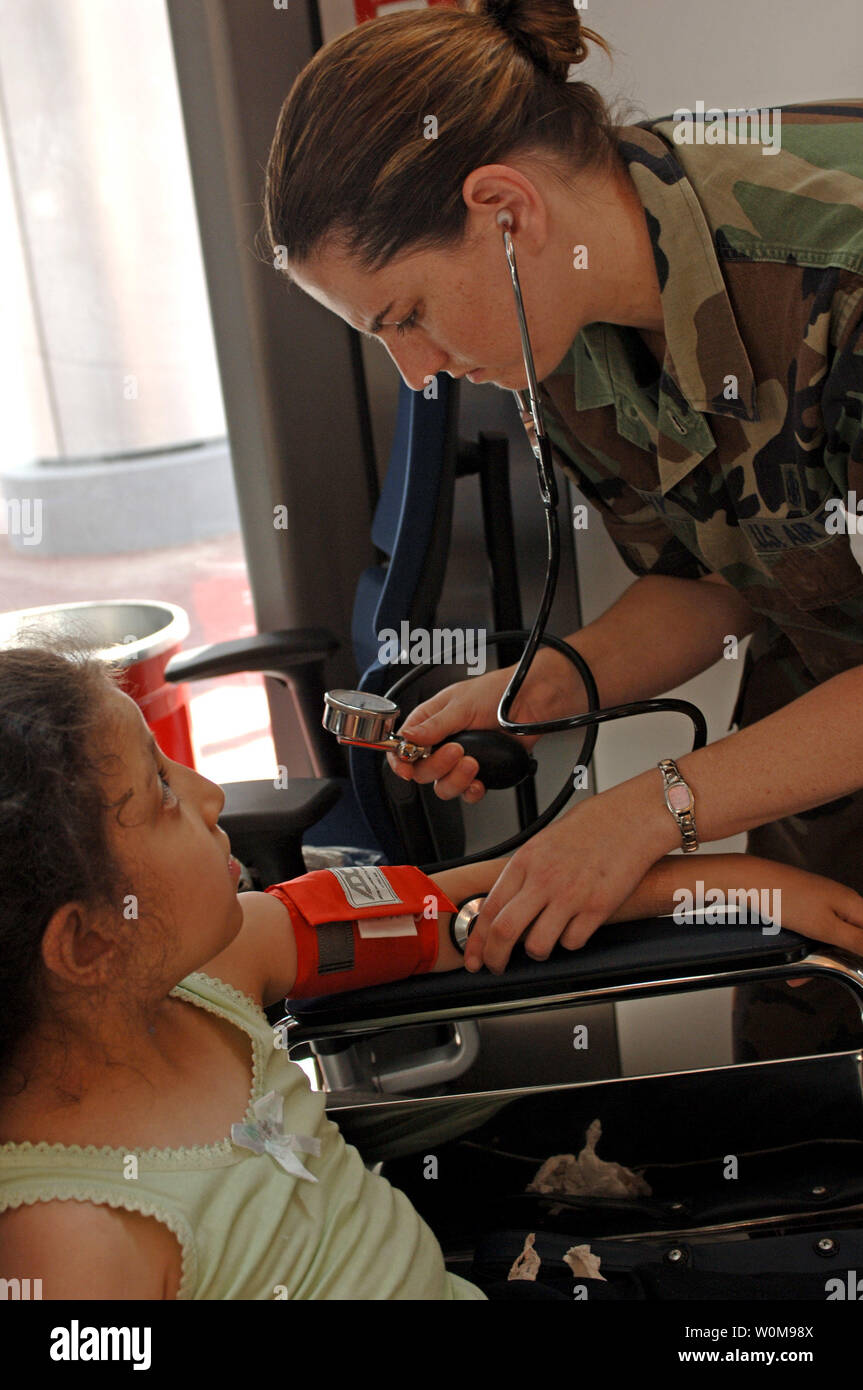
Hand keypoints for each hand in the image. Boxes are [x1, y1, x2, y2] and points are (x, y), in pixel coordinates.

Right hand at [386, 648, 579, 803]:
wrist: (532, 702)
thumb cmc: (497, 692)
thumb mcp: (461, 705)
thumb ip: (433, 725)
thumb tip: (407, 738)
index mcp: (430, 721)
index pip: (403, 746)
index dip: (400, 760)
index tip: (406, 769)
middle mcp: (442, 742)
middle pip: (422, 771)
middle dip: (437, 766)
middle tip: (456, 751)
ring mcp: (460, 759)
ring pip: (443, 786)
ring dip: (456, 779)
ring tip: (473, 763)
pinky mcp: (480, 772)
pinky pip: (467, 792)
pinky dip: (471, 791)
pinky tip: (479, 781)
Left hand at [464, 776, 673, 974]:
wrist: (632, 818)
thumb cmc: (592, 826)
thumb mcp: (544, 842)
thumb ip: (524, 873)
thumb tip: (505, 905)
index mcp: (526, 861)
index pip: (489, 909)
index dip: (477, 940)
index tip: (474, 956)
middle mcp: (544, 879)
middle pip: (504, 932)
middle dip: (495, 958)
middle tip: (497, 967)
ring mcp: (570, 895)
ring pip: (537, 946)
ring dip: (537, 952)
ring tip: (542, 945)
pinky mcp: (597, 908)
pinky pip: (572, 942)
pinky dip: (569, 942)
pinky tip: (574, 927)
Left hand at [761, 861, 862, 981]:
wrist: (748, 880)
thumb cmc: (785, 900)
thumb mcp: (826, 928)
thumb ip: (857, 941)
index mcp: (853, 903)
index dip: (861, 954)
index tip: (849, 965)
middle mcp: (841, 900)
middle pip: (853, 937)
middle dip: (839, 959)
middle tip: (818, 975)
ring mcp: (822, 901)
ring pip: (831, 936)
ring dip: (819, 956)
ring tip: (799, 974)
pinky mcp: (806, 903)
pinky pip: (814, 930)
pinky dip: (806, 946)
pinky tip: (791, 958)